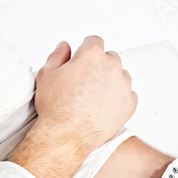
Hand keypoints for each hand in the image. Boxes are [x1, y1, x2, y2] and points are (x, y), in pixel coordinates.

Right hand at [10, 36, 136, 177]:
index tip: (83, 61)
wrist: (67, 135)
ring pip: (121, 76)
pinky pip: (128, 95)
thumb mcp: (47, 74)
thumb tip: (65, 47)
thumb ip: (58, 55)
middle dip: (100, 66)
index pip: (94, 41)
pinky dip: (119, 99)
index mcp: (92, 54)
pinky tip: (104, 107)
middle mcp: (111, 67)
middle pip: (110, 58)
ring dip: (111, 82)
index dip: (86, 51)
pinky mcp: (130, 103)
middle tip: (86, 82)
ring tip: (94, 97)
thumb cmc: (56, 107)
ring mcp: (123, 85)